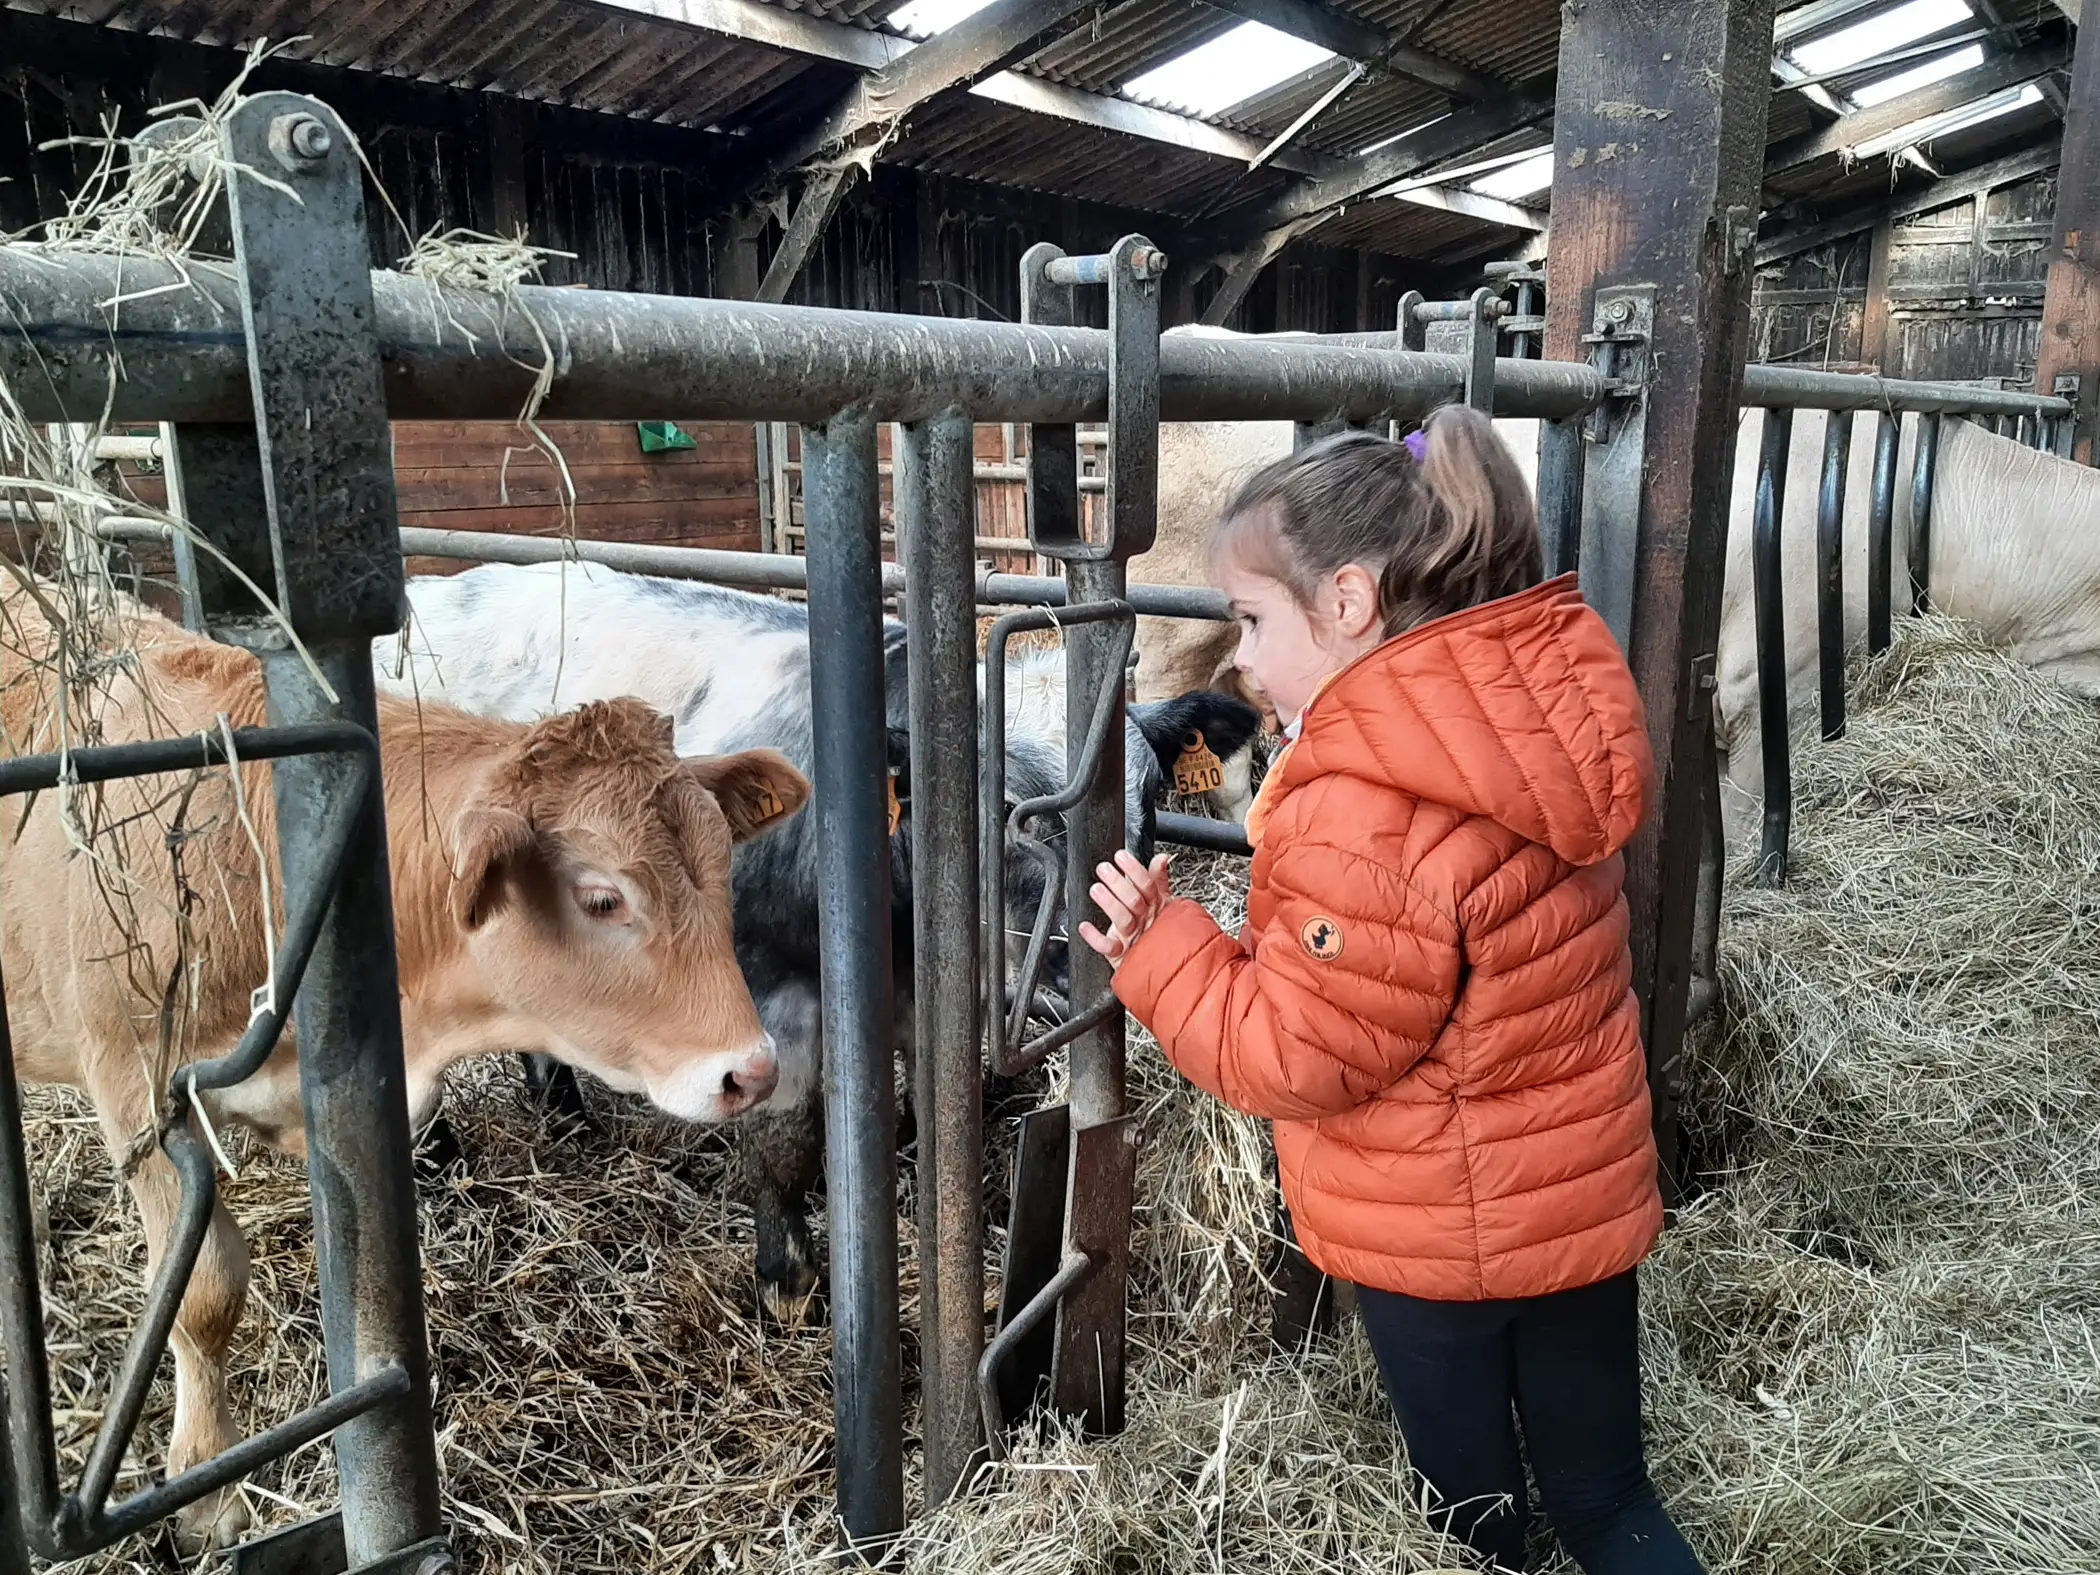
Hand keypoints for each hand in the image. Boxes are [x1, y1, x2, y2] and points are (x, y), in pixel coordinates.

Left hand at [1078, 849, 1172, 968]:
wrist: (1159, 964)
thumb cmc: (1157, 931)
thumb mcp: (1162, 903)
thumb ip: (1158, 880)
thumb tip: (1162, 858)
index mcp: (1155, 906)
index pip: (1147, 885)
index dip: (1134, 869)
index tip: (1121, 856)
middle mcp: (1144, 921)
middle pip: (1134, 901)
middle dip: (1119, 883)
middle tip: (1104, 869)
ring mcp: (1133, 938)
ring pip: (1123, 920)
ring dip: (1109, 904)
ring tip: (1096, 889)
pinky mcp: (1121, 955)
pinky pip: (1109, 947)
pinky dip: (1095, 938)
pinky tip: (1084, 926)